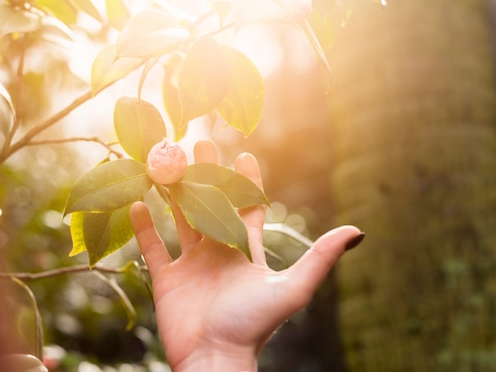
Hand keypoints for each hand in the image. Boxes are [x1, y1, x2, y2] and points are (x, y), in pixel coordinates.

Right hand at [130, 140, 363, 371]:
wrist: (214, 358)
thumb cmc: (254, 325)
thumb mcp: (293, 289)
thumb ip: (320, 258)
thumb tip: (358, 230)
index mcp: (246, 250)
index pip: (247, 207)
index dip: (246, 182)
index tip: (242, 153)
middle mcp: (218, 252)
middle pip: (210, 205)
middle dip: (205, 175)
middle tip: (198, 144)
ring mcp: (191, 264)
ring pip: (180, 219)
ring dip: (173, 192)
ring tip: (163, 164)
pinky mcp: (167, 279)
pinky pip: (152, 247)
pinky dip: (144, 226)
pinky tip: (138, 202)